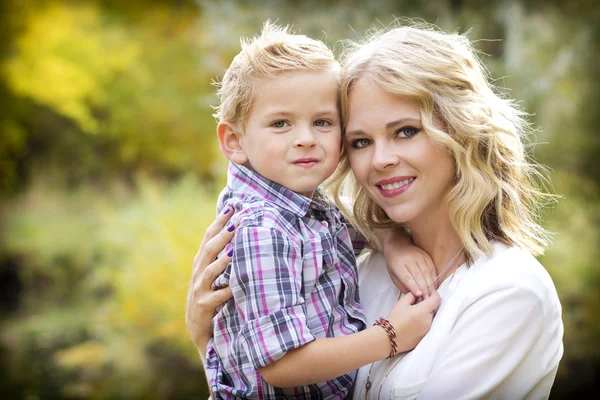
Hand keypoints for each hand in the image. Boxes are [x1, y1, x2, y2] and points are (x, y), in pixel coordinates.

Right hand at [185, 206, 235, 353]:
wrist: (198, 328)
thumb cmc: (210, 295)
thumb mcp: (213, 274)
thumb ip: (221, 255)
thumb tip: (237, 231)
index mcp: (200, 262)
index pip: (208, 237)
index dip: (219, 221)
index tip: (232, 206)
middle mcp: (198, 273)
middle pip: (209, 249)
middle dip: (223, 234)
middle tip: (238, 220)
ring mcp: (199, 290)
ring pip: (209, 271)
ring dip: (222, 260)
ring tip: (234, 249)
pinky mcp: (204, 306)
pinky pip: (216, 297)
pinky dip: (226, 290)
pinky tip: (236, 285)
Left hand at [383, 231, 436, 297]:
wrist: (398, 244)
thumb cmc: (394, 263)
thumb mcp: (393, 274)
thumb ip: (402, 285)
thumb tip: (414, 296)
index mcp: (398, 265)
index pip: (407, 277)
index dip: (413, 286)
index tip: (419, 294)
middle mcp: (409, 259)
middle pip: (418, 275)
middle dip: (424, 287)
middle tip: (428, 298)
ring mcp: (419, 256)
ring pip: (426, 271)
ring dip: (430, 284)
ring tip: (432, 294)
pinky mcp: (426, 255)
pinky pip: (432, 267)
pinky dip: (434, 277)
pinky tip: (435, 286)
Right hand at [386, 291, 439, 353]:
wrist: (389, 338)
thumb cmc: (395, 319)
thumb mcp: (401, 303)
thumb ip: (412, 295)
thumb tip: (419, 294)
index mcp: (423, 311)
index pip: (437, 300)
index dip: (434, 294)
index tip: (429, 293)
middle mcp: (429, 321)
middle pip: (433, 309)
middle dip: (427, 306)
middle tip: (416, 305)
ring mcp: (428, 330)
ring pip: (430, 318)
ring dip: (425, 315)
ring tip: (413, 316)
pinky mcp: (425, 337)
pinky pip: (427, 327)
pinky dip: (423, 323)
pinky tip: (412, 324)